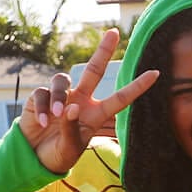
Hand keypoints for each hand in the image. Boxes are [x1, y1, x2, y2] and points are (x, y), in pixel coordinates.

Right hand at [19, 29, 158, 173]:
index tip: (156, 73)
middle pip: (94, 70)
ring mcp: (61, 97)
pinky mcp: (41, 97)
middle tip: (113, 32)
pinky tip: (42, 123)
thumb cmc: (58, 154)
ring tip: (56, 116)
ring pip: (62, 80)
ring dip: (59, 97)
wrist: (35, 158)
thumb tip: (70, 108)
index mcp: (95, 114)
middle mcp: (80, 101)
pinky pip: (43, 94)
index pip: (119, 99)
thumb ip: (71, 129)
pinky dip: (43, 108)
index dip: (137, 87)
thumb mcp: (69, 148)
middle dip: (103, 51)